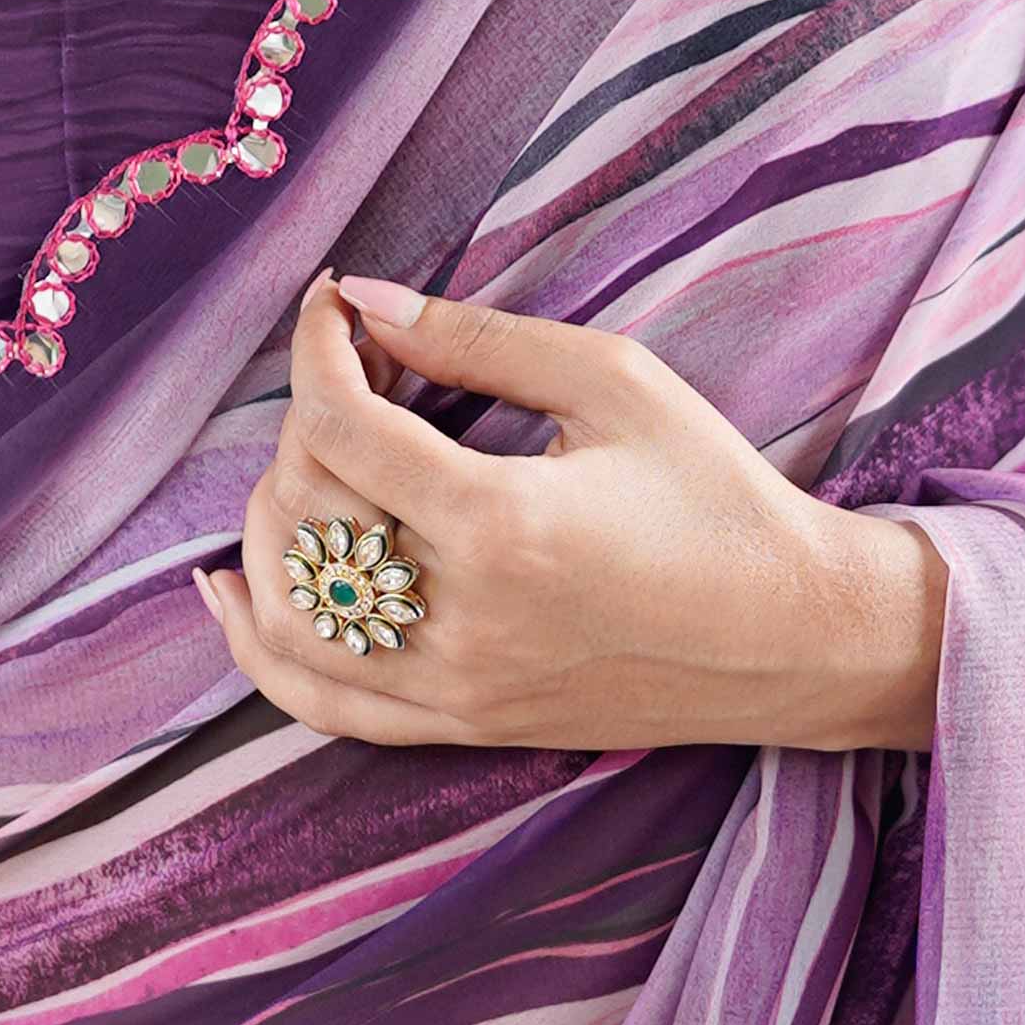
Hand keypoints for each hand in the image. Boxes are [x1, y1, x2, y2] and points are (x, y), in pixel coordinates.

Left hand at [199, 276, 945, 756]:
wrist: (794, 633)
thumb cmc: (718, 496)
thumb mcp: (615, 383)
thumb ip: (479, 338)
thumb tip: (362, 299)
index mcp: (501, 522)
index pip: (340, 426)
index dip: (315, 350)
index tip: (330, 308)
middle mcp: (463, 616)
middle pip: (306, 508)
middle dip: (306, 422)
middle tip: (358, 375)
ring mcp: (456, 686)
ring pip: (288, 609)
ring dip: (270, 524)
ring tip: (306, 465)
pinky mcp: (462, 725)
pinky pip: (318, 703)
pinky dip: (257, 645)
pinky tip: (229, 590)